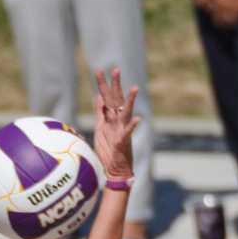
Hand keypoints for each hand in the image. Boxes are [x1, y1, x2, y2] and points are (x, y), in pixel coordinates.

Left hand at [91, 65, 136, 182]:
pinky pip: (128, 132)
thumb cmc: (107, 150)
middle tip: (116, 69)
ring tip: (135, 88)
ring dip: (131, 100)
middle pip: (115, 100)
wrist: (114, 169)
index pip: (106, 97)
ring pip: (126, 112)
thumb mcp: (100, 128)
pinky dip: (133, 126)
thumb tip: (99, 96)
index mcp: (110, 118)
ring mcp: (121, 130)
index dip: (102, 84)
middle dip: (115, 85)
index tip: (99, 70)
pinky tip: (138, 119)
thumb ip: (100, 112)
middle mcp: (117, 121)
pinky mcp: (123, 141)